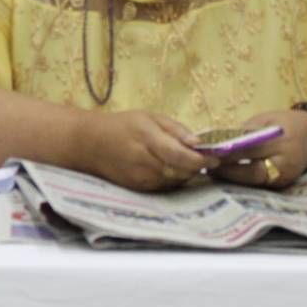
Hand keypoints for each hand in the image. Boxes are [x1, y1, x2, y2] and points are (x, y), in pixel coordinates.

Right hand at [72, 110, 216, 191]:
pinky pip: (166, 187)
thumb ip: (175, 129)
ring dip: (187, 173)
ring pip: (176, 181)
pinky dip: (175, 179)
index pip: (180, 155)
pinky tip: (172, 169)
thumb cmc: (122, 126)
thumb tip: (199, 143)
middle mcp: (143, 162)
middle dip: (197, 167)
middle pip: (181, 171)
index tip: (216, 157)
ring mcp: (141, 179)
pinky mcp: (139, 189)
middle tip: (206, 158)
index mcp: (146, 138)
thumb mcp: (148, 117)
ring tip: (187, 162)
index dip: (201, 159)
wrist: (90, 145)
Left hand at [211, 110, 306, 188]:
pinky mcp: (282, 185)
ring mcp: (285, 177)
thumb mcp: (266, 120)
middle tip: (207, 167)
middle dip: (228, 171)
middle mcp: (285, 164)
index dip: (228, 152)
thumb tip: (220, 140)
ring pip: (254, 182)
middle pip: (252, 171)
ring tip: (212, 172)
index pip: (250, 149)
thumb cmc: (286, 124)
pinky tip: (226, 176)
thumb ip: (246, 131)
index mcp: (281, 142)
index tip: (209, 152)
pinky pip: (259, 184)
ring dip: (232, 178)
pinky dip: (242, 181)